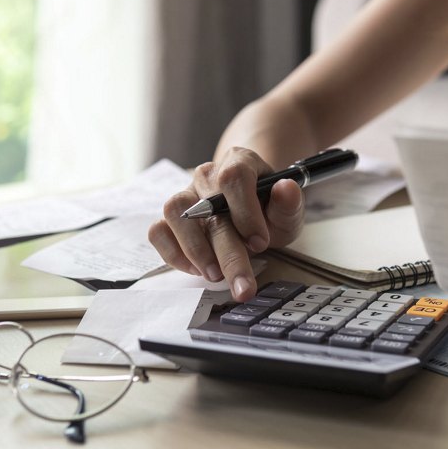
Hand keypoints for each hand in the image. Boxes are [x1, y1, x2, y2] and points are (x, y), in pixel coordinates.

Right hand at [148, 147, 304, 300]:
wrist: (250, 214)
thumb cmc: (268, 211)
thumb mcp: (287, 211)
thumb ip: (289, 203)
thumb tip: (285, 189)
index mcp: (239, 162)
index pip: (234, 176)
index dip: (246, 211)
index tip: (260, 243)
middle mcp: (208, 175)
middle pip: (208, 206)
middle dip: (228, 253)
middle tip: (243, 286)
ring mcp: (185, 194)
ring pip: (175, 212)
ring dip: (195, 249)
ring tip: (215, 275)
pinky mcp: (170, 218)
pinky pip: (158, 231)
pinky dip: (174, 254)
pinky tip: (196, 269)